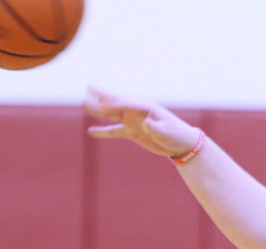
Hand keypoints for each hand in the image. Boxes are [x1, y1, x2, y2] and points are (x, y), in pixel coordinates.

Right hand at [83, 86, 200, 157]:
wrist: (182, 144)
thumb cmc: (176, 135)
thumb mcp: (167, 132)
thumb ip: (155, 128)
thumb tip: (145, 123)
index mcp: (145, 108)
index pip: (126, 104)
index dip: (113, 104)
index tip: (100, 103)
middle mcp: (136, 112)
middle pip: (116, 103)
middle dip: (102, 97)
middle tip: (88, 87)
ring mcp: (133, 121)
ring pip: (112, 114)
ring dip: (98, 110)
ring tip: (83, 103)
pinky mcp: (132, 132)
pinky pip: (114, 131)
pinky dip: (103, 131)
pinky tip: (91, 131)